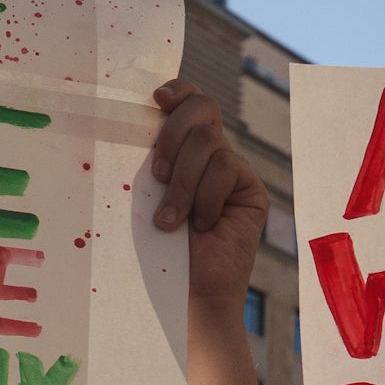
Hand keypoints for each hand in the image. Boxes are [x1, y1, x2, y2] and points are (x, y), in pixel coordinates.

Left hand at [144, 76, 265, 319]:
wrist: (184, 294)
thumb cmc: (153, 249)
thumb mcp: (144, 194)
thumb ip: (149, 158)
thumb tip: (135, 120)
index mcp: (180, 148)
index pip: (188, 101)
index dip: (178, 91)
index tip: (156, 100)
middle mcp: (209, 154)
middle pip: (202, 109)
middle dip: (173, 135)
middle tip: (156, 174)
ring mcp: (232, 170)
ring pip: (209, 142)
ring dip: (182, 182)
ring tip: (169, 220)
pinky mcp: (250, 190)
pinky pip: (227, 168)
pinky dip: (206, 197)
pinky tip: (201, 226)